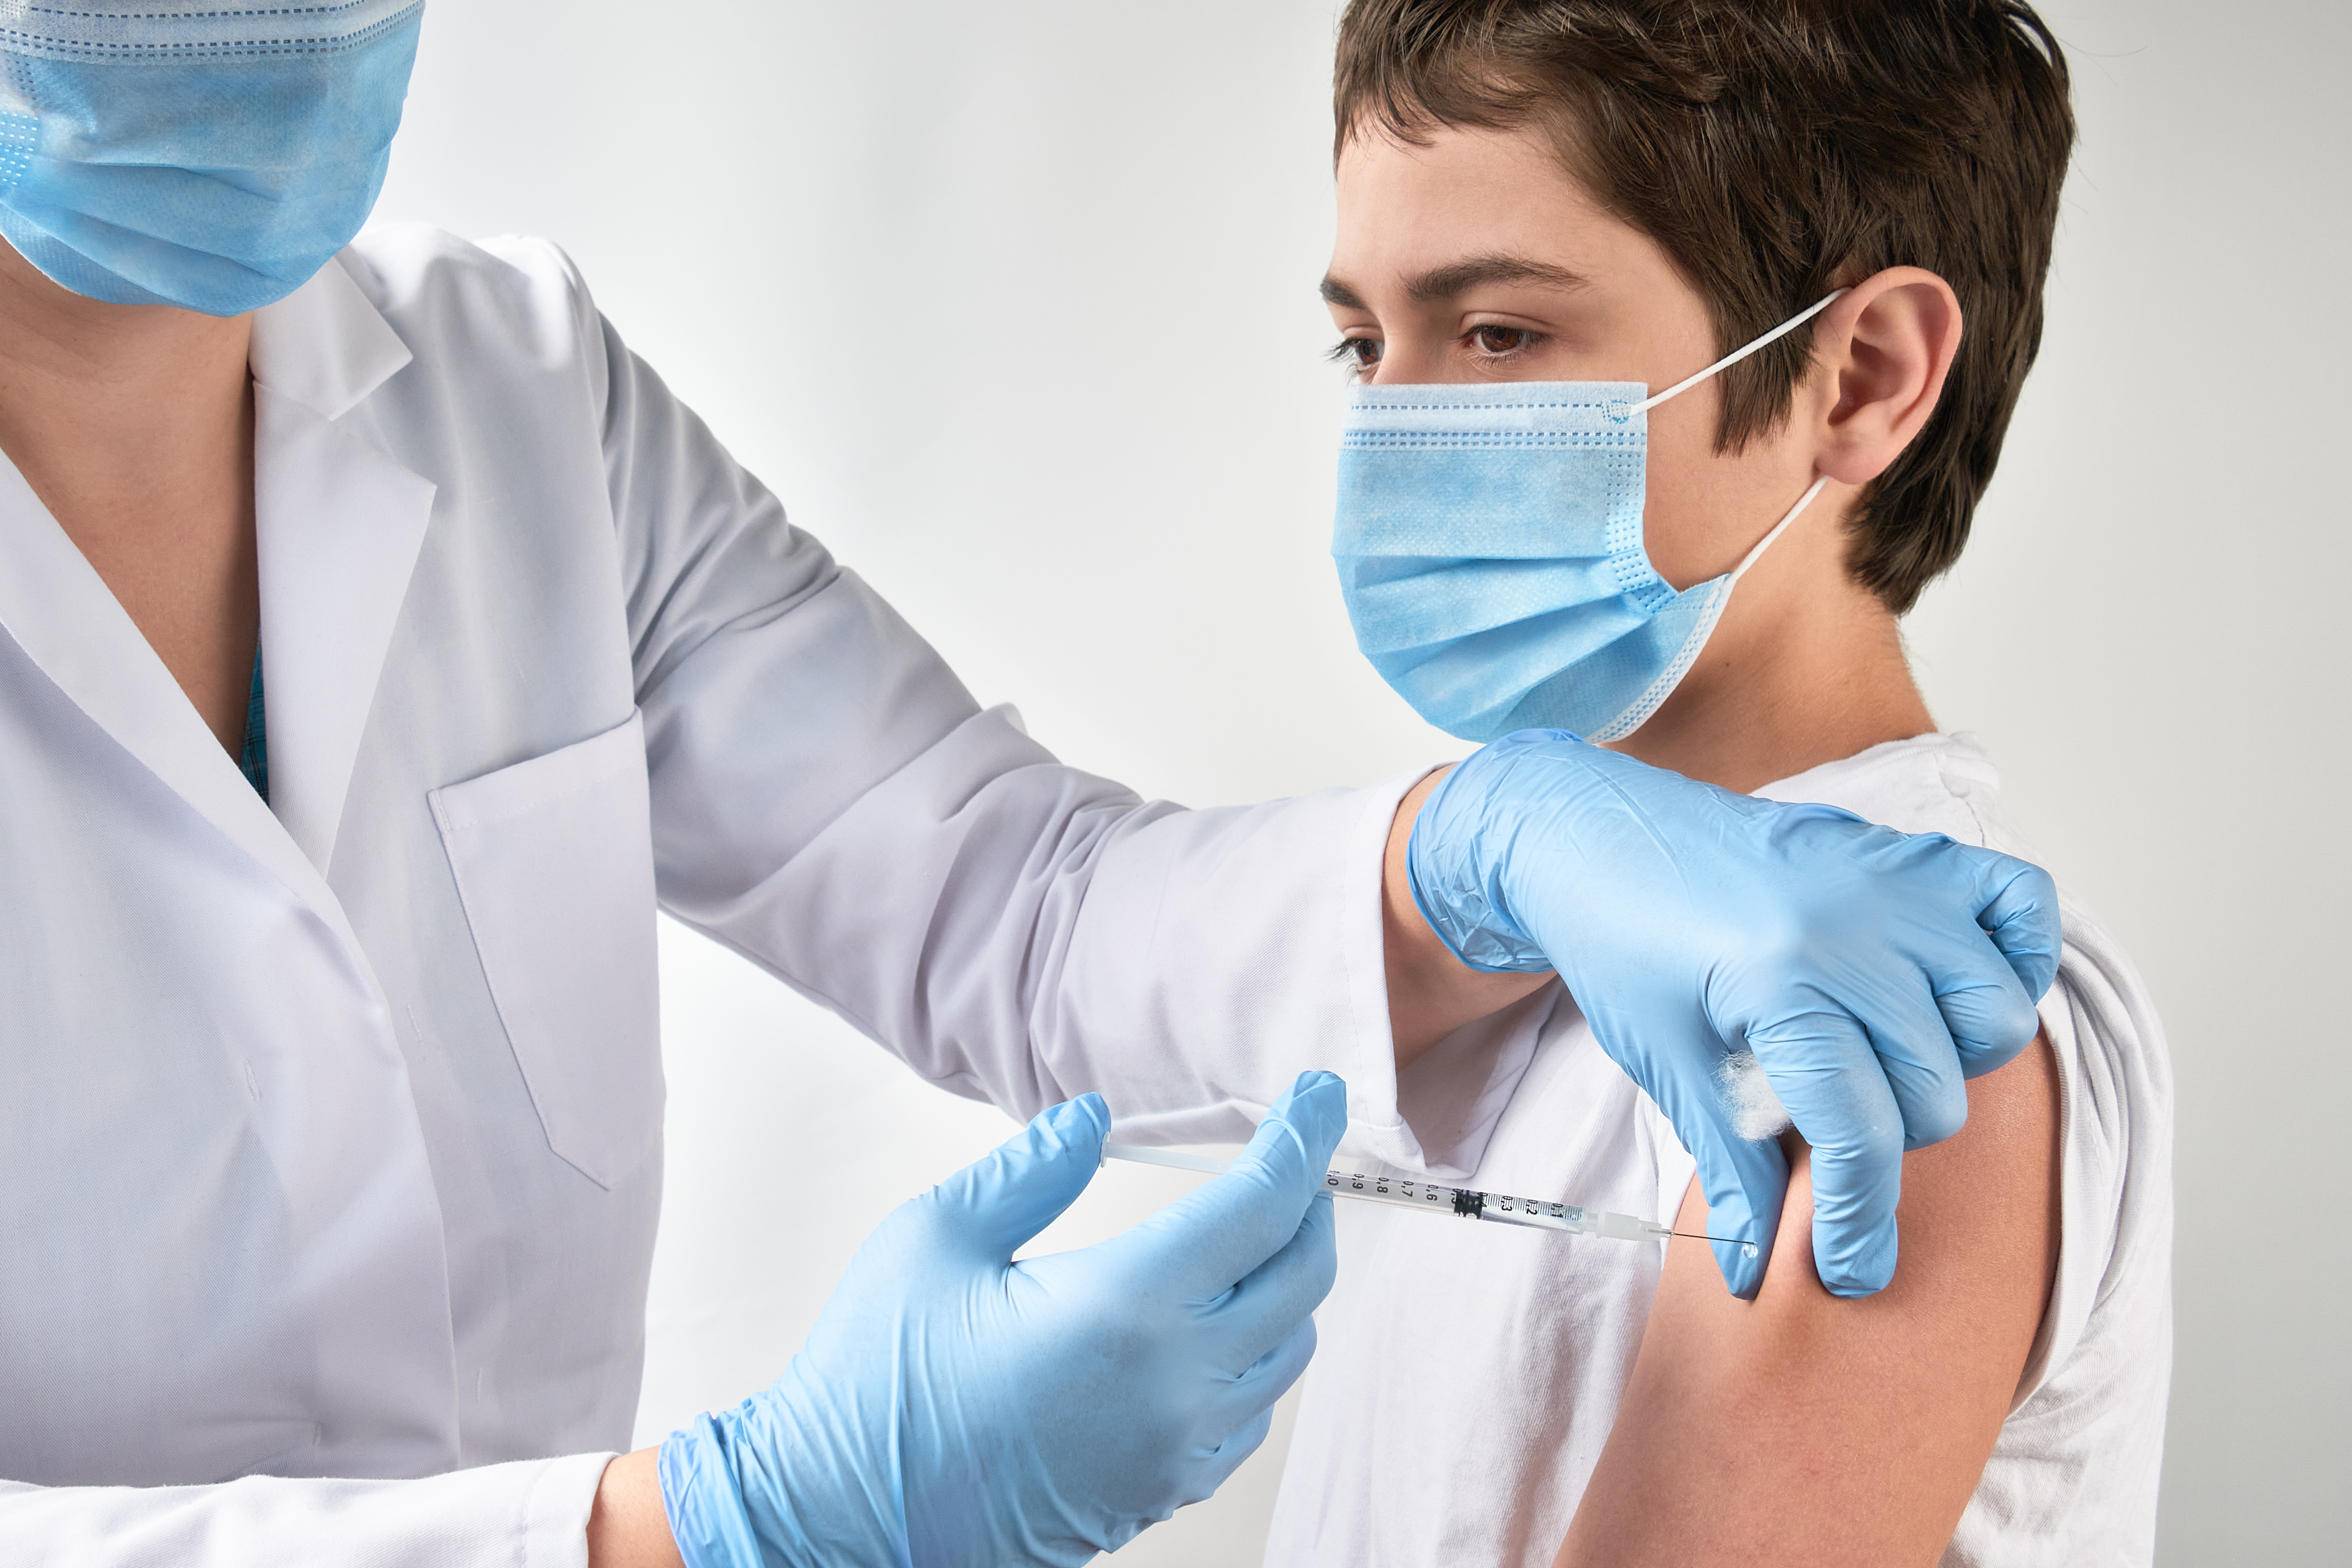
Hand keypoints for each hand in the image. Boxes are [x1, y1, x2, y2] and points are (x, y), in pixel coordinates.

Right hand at [657, 1071, 1346, 1567]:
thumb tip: (1095, 1118)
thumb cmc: (873, 1379)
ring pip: (1291, 1347)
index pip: (1263, 1205)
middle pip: (1303, 1274)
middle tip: (1293, 1153)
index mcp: (1126, 1307)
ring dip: (1288, 1280)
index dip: (1304, 1137)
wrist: (838, 1518)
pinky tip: (1217, 1322)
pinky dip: (1260, 1354)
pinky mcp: (1164, 1493)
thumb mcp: (933, 1238)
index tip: (1319, 1093)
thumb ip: (1030, 1168)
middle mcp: (1176, 1384)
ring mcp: (1178, 1449)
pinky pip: (1254, 1413)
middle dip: (1310, 1201)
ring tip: (1254, 1232)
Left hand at [1408, 731, 2057, 1297]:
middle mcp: (1853, 929)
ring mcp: (1892, 880)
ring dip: (1954, 1059)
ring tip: (1882, 1061)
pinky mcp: (1909, 850)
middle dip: (1891, 1140)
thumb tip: (1757, 1271)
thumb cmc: (1623, 946)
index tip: (1851, 1271)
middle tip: (1833, 1132)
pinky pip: (2022, 905)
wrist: (1596, 839)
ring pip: (1994, 1014)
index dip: (1859, 1224)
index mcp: (1783, 985)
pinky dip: (2014, 957)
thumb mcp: (1670, 1065)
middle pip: (1936, 1089)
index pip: (1863, 1137)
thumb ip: (1731, 1169)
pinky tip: (1950, 990)